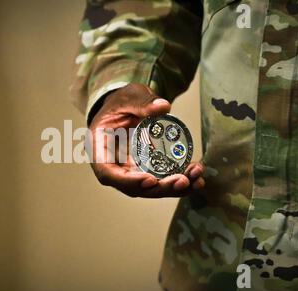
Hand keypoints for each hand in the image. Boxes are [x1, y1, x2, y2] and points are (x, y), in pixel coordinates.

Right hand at [88, 83, 204, 197]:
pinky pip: (162, 179)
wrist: (125, 108)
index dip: (128, 181)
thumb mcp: (128, 96)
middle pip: (134, 187)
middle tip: (183, 181)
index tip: (151, 180)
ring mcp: (131, 171)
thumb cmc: (120, 103)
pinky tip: (196, 175)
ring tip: (196, 179)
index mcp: (100, 150)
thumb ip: (141, 102)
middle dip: (160, 188)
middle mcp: (115, 166)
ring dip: (174, 187)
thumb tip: (163, 107)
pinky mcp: (147, 170)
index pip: (108, 174)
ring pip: (151, 188)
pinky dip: (180, 179)